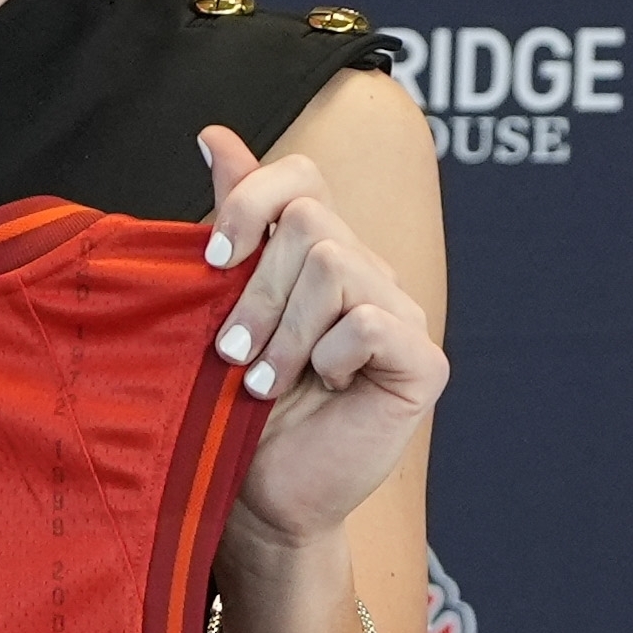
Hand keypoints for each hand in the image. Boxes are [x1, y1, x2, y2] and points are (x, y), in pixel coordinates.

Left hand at [199, 127, 447, 551]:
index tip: (209, 259)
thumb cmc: (233, 410)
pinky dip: (330, 356)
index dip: (250, 202)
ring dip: (283, 331)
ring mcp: (400, 312)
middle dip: (255, 291)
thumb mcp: (219, 309)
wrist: (261, 498)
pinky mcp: (422, 362)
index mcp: (318, 252)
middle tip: (231, 352)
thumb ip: (233, 222)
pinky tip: (322, 388)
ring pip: (335, 266)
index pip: (300, 177)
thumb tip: (213, 134)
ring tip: (262, 381)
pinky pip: (370, 322)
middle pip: (309, 221)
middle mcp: (366, 271)